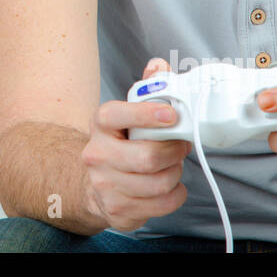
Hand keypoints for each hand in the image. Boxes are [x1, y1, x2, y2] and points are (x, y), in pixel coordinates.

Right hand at [81, 56, 192, 231]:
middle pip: (148, 157)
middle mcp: (97, 155)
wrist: (94, 185)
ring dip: (175, 173)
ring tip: (172, 166)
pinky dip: (175, 195)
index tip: (171, 114)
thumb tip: (158, 66)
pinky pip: (162, 204)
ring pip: (159, 183)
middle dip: (174, 152)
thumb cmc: (120, 144)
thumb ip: (147, 90)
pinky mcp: (117, 210)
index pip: (118, 115)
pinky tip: (169, 186)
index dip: (147, 114)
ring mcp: (105, 185)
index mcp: (100, 124)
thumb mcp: (128, 115)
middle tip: (182, 145)